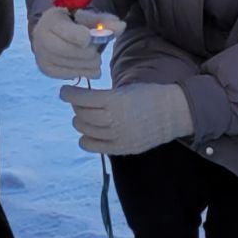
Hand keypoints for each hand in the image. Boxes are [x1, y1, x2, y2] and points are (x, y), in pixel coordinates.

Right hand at [31, 10, 124, 79]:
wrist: (54, 31)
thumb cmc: (73, 21)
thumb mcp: (87, 17)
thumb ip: (104, 22)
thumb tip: (121, 26)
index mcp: (51, 20)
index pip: (71, 33)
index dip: (86, 38)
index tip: (91, 38)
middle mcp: (41, 38)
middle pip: (74, 52)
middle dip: (91, 52)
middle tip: (97, 50)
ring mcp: (42, 55)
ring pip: (74, 65)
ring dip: (90, 64)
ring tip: (95, 58)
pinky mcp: (46, 69)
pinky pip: (70, 75)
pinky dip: (83, 72)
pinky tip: (87, 66)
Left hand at [60, 82, 193, 155]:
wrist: (173, 112)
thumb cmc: (149, 95)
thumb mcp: (127, 89)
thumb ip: (105, 95)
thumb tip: (82, 97)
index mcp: (115, 101)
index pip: (82, 99)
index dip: (69, 94)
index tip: (64, 91)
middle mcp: (114, 120)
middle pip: (82, 115)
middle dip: (76, 107)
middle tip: (77, 102)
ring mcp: (117, 136)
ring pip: (85, 130)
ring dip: (79, 122)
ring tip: (82, 116)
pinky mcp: (121, 148)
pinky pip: (93, 146)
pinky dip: (85, 140)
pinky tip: (86, 134)